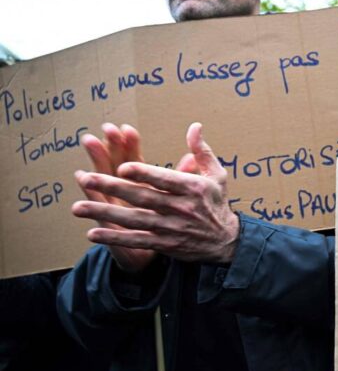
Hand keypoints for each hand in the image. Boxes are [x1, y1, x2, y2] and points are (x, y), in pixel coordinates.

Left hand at [73, 123, 239, 265]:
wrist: (226, 242)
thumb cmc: (217, 202)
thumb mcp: (217, 175)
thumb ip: (202, 151)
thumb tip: (194, 126)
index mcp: (193, 187)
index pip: (164, 179)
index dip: (143, 173)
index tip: (122, 166)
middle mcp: (181, 208)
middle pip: (142, 197)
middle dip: (112, 188)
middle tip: (86, 178)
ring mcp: (171, 227)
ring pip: (134, 219)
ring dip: (104, 213)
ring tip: (78, 207)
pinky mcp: (164, 244)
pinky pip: (136, 240)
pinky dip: (115, 238)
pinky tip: (93, 233)